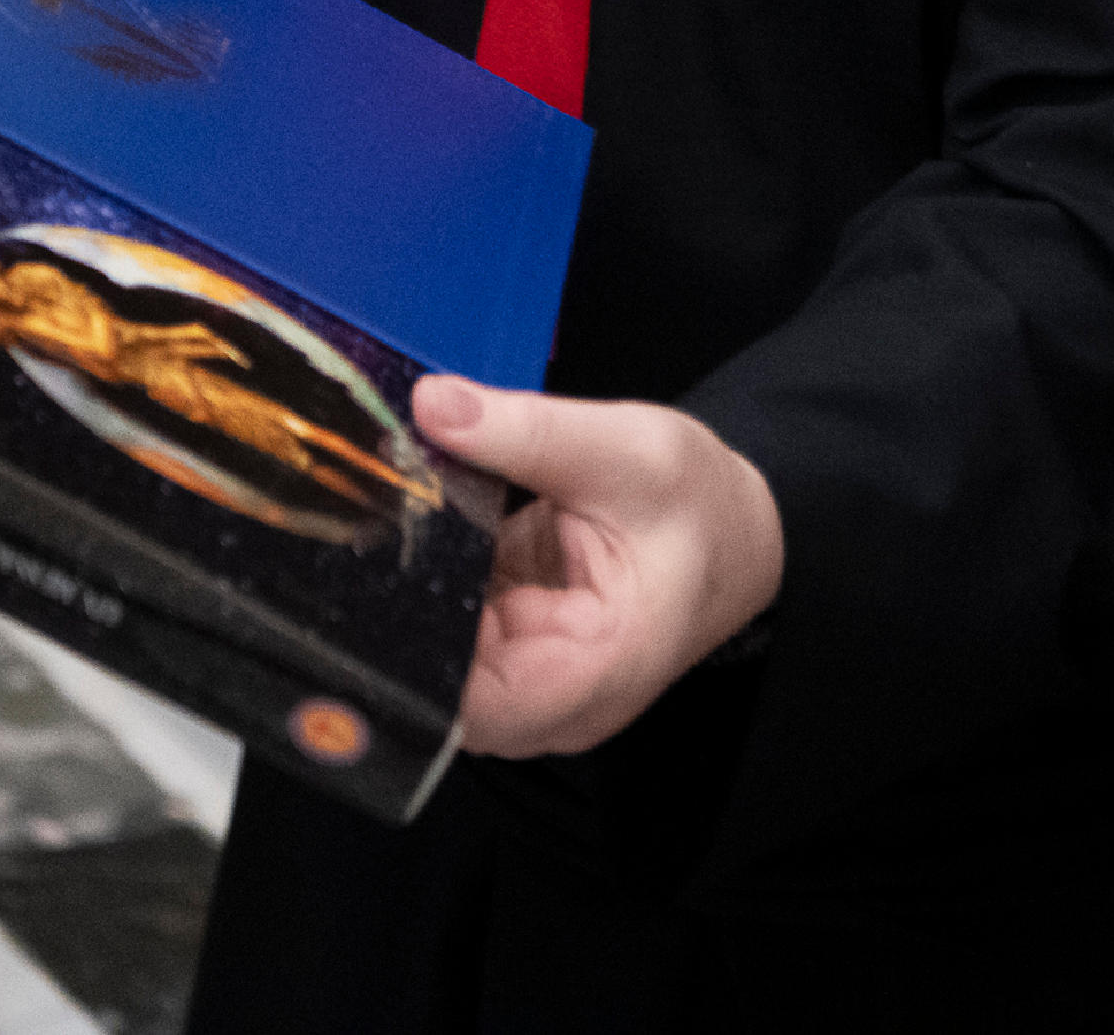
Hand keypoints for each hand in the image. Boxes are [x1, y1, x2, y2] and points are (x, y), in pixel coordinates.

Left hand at [412, 379, 784, 756]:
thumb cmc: (700, 504)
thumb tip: (430, 404)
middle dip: (400, 613)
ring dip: (412, 597)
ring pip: (435, 663)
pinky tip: (431, 535)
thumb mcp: (628, 448)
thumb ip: (528, 431)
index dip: (412, 654)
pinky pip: (447, 637)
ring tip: (403, 520)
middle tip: (378, 524)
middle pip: (440, 690)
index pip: (473, 710)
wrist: (736, 532)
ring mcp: (531, 688)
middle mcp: (558, 703)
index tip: (378, 577)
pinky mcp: (510, 659)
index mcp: (599, 670)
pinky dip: (431, 588)